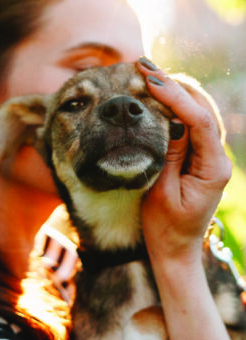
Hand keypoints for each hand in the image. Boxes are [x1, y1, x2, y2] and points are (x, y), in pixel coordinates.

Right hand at [136, 58, 231, 261]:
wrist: (174, 249)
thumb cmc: (165, 228)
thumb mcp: (161, 191)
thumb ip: (167, 154)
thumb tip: (169, 117)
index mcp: (213, 169)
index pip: (200, 121)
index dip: (176, 97)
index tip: (151, 80)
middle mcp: (217, 159)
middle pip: (203, 110)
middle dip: (175, 86)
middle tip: (145, 67)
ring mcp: (210, 157)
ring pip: (199, 114)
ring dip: (176, 93)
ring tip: (150, 76)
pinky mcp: (200, 158)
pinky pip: (191, 126)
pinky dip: (176, 108)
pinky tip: (159, 97)